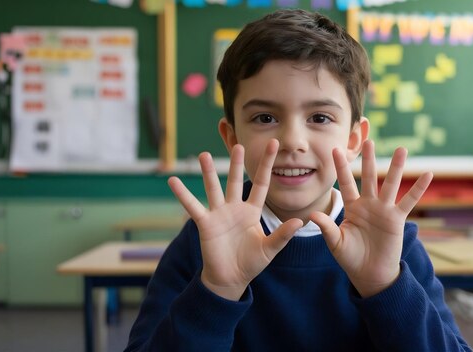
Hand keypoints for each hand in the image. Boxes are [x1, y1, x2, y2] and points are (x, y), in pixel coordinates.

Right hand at [168, 139, 302, 300]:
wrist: (231, 279)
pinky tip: (173, 181)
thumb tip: (299, 222)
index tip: (273, 145)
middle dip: (236, 164)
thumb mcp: (270, 249)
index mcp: (252, 211)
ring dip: (208, 173)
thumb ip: (282, 235)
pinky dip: (183, 194)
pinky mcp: (205, 223)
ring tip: (203, 155)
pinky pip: (193, 206)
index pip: (261, 183)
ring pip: (213, 188)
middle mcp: (235, 208)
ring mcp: (219, 214)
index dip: (267, 165)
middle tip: (237, 145)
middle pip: (234, 180)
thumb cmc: (251, 263)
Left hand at [311, 140, 431, 297]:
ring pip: (390, 184)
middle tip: (368, 140)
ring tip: (401, 149)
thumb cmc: (350, 258)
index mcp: (352, 208)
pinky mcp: (397, 219)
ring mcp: (384, 210)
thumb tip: (312, 214)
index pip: (345, 183)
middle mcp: (369, 205)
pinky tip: (428, 174)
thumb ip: (326, 227)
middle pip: (369, 178)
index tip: (335, 150)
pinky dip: (418, 189)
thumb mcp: (336, 242)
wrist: (369, 274)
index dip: (341, 168)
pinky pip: (409, 202)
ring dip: (396, 167)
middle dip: (368, 160)